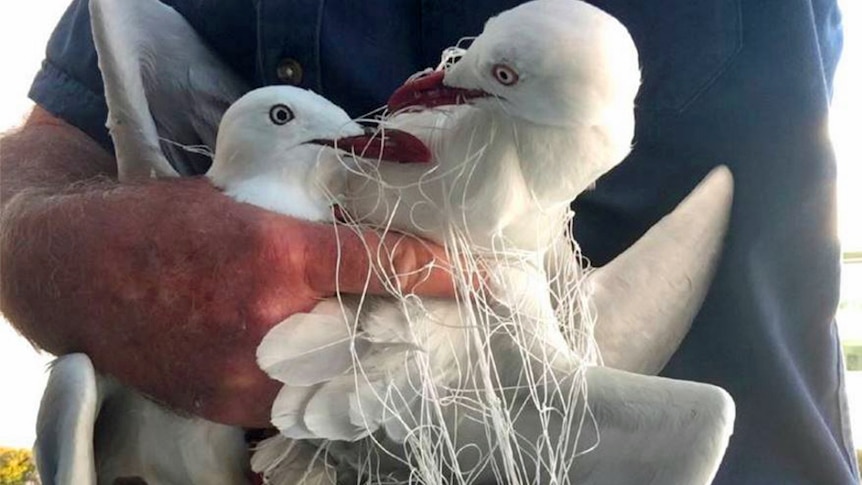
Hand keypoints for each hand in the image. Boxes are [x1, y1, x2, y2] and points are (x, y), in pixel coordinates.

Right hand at [0, 108, 452, 427]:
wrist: (80, 273)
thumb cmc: (160, 224)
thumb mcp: (241, 201)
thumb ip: (304, 224)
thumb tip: (361, 232)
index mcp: (278, 254)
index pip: (385, 265)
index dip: (445, 272)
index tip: (486, 277)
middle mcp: (271, 319)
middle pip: (375, 333)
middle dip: (415, 329)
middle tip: (449, 322)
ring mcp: (250, 371)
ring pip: (342, 377)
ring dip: (373, 364)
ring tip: (398, 348)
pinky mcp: (229, 404)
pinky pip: (299, 403)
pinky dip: (323, 388)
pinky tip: (334, 370)